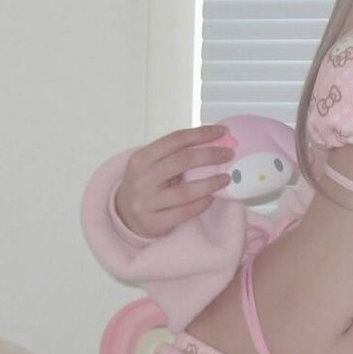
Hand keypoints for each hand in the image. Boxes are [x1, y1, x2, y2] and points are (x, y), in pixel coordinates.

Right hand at [114, 124, 233, 237]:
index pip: (176, 140)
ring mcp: (147, 202)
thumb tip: (213, 144)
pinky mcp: (154, 223)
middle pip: (182, 161)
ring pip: (186, 191)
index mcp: (141, 159)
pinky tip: (212, 197)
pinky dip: (202, 203)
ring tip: (226, 178)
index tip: (222, 131)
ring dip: (211, 183)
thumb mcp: (151, 166)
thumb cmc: (145, 185)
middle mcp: (142, 179)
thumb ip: (174, 155)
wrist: (124, 216)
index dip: (201, 133)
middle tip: (228, 154)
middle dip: (210, 155)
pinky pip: (185, 212)